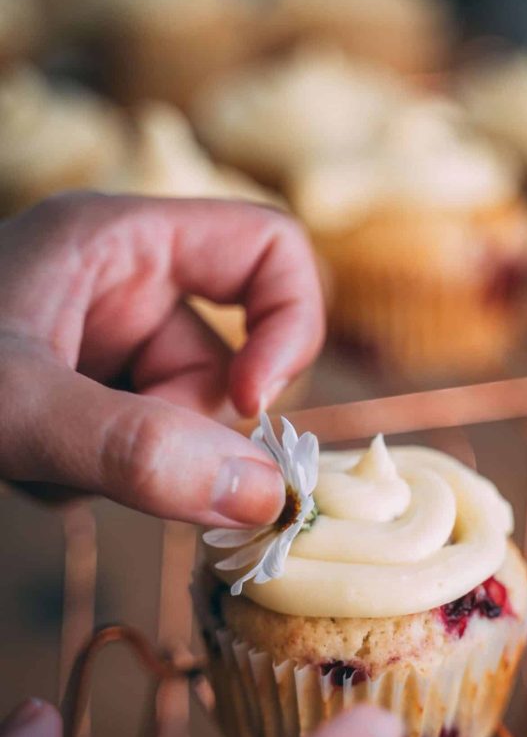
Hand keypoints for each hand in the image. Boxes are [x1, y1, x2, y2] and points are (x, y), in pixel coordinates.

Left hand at [0, 193, 324, 526]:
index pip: (269, 250)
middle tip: (114, 461)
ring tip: (51, 466)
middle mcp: (120, 283)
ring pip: (185, 414)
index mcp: (118, 240)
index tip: (254, 405)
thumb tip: (263, 496)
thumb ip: (134, 449)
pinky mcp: (84, 393)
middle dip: (186, 425)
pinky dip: (105, 474)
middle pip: (228, 355)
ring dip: (138, 460)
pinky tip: (37, 472)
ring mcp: (101, 341)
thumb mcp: (13, 408)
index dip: (289, 325)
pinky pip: (142, 442)